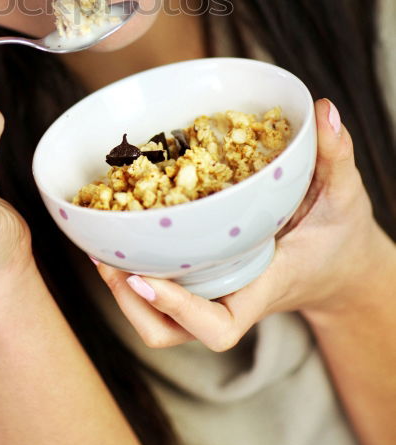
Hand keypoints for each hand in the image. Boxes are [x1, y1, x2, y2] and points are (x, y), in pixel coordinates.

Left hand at [93, 99, 384, 350]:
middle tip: (108, 262)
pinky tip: (118, 238)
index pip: (217, 325)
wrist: (339, 266)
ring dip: (125, 295)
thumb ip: (335, 155)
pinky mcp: (203, 283)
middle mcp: (230, 298)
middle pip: (171, 333)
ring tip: (102, 253)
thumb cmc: (339, 234)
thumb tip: (324, 110)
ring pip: (158, 322)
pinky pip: (161, 293)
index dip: (177, 309)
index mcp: (261, 286)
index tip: (144, 277)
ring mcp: (213, 295)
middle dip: (133, 305)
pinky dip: (135, 271)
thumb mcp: (343, 194)